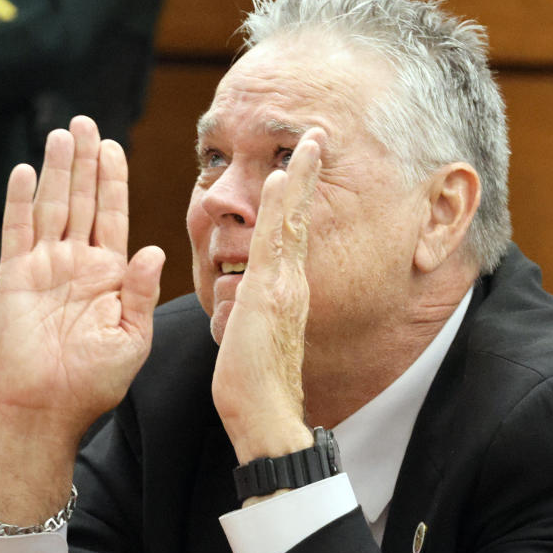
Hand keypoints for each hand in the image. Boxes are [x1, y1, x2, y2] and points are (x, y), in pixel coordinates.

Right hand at [0, 116, 163, 522]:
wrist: (49, 408)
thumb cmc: (97, 381)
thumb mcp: (133, 337)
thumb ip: (143, 292)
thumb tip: (155, 249)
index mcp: (111, 274)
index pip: (114, 215)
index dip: (114, 180)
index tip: (115, 146)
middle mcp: (78, 263)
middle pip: (82, 200)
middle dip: (86, 162)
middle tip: (87, 122)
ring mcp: (46, 267)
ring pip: (52, 206)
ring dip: (56, 170)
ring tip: (62, 133)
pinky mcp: (14, 277)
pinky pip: (17, 231)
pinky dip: (19, 201)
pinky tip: (23, 171)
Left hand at [211, 128, 325, 464]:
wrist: (266, 415)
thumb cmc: (254, 383)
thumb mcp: (249, 334)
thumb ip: (247, 309)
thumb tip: (235, 294)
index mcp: (284, 290)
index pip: (289, 233)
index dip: (295, 197)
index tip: (298, 165)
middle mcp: (291, 282)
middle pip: (298, 217)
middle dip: (307, 175)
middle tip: (317, 137)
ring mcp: (285, 286)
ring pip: (291, 221)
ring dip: (300, 179)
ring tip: (309, 142)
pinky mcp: (272, 294)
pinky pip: (276, 241)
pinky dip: (281, 207)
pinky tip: (283, 177)